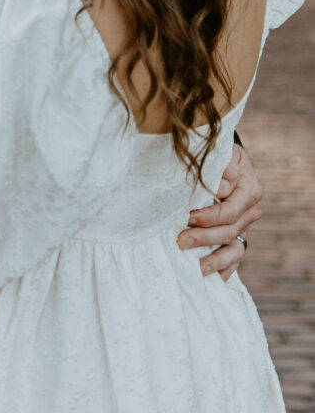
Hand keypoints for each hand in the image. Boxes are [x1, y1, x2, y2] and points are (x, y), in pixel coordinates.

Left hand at [177, 144, 262, 280]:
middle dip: (204, 238)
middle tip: (180, 242)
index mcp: (250, 191)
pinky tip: (214, 279)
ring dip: (215, 260)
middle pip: (229, 231)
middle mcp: (250, 211)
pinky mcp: (237, 236)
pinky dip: (225, 268)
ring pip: (235, 249)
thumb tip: (222, 187)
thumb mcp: (222, 152)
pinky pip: (235, 257)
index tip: (188, 218)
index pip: (230, 211)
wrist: (222, 159)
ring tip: (197, 269)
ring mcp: (245, 226)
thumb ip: (224, 166)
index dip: (209, 217)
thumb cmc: (218, 155)